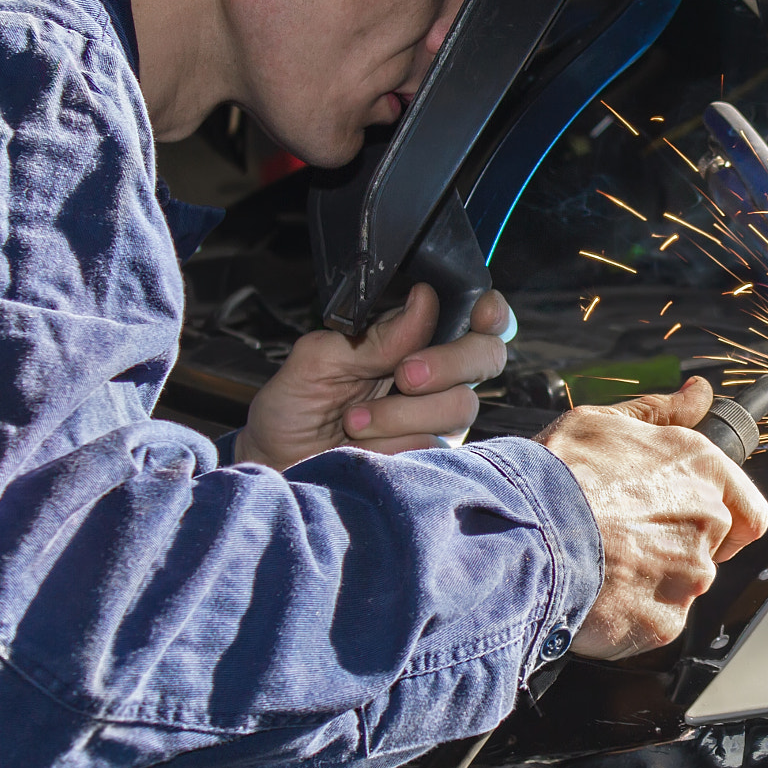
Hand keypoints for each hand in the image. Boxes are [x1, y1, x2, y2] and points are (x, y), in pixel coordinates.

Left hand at [235, 285, 511, 470]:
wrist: (276, 466)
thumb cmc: (294, 409)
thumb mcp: (321, 359)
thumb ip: (376, 335)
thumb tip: (424, 301)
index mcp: (415, 341)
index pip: (477, 321)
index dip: (492, 313)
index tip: (480, 311)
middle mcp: (438, 379)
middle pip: (487, 356)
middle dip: (450, 361)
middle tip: (404, 375)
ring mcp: (439, 422)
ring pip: (460, 405)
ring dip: (402, 412)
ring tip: (354, 421)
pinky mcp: (433, 460)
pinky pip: (435, 444)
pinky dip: (393, 442)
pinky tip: (362, 446)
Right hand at [536, 378, 767, 658]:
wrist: (520, 536)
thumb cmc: (555, 476)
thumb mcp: (602, 421)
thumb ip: (661, 411)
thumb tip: (698, 395)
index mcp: (700, 468)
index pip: (748, 511)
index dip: (725, 521)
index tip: (691, 524)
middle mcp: (707, 520)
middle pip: (710, 550)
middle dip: (673, 549)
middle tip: (621, 541)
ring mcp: (690, 575)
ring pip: (680, 587)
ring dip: (648, 581)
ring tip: (600, 566)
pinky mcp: (665, 621)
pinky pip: (654, 624)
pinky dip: (629, 616)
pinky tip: (596, 595)